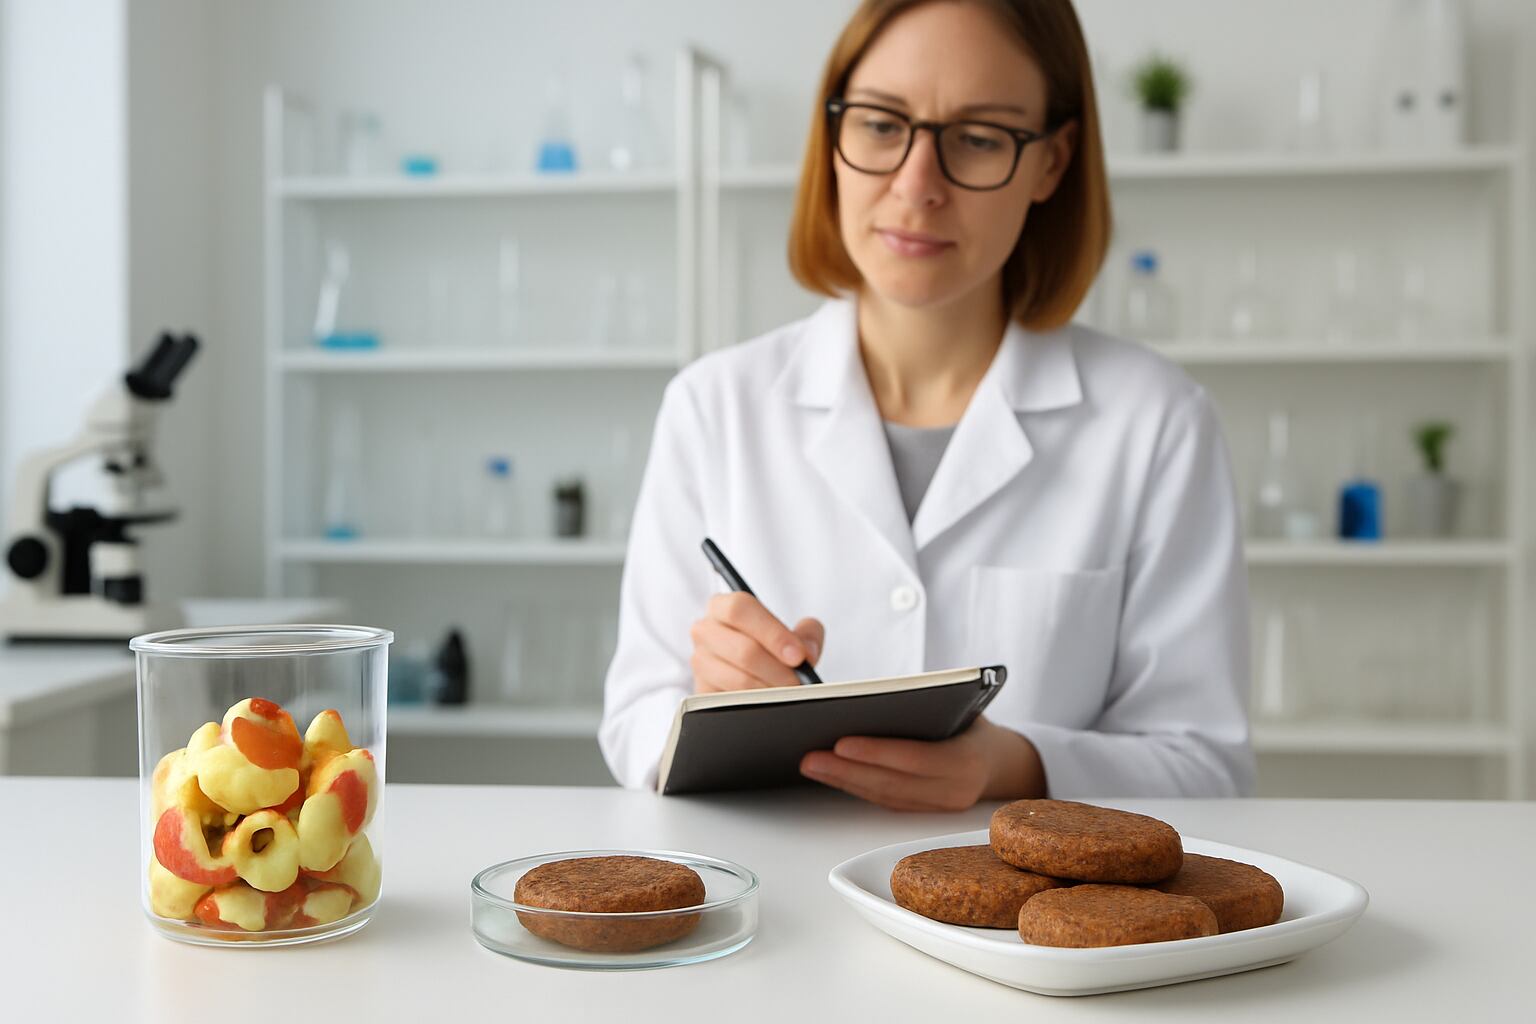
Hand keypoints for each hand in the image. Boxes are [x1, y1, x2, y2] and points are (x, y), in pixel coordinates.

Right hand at [689, 592, 823, 692]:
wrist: (753, 675)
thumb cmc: (769, 649)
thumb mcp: (790, 635)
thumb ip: (806, 634)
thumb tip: (807, 653)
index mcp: (723, 607)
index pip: (741, 610)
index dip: (772, 633)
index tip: (798, 655)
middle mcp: (705, 631)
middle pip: (743, 649)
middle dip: (778, 669)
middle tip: (800, 683)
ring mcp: (700, 662)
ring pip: (739, 679)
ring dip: (771, 690)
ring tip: (789, 694)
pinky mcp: (702, 692)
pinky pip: (731, 702)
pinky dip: (757, 705)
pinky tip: (771, 704)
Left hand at [798, 717, 1045, 810]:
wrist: (1002, 760)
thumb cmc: (974, 720)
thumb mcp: (962, 703)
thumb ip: (929, 701)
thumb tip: (871, 695)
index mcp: (967, 761)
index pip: (916, 759)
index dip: (877, 753)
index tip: (840, 742)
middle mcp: (955, 792)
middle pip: (893, 784)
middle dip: (846, 772)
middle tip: (809, 757)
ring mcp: (940, 808)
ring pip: (884, 796)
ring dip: (843, 782)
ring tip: (810, 764)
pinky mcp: (924, 813)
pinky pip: (885, 801)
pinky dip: (856, 787)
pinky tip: (830, 774)